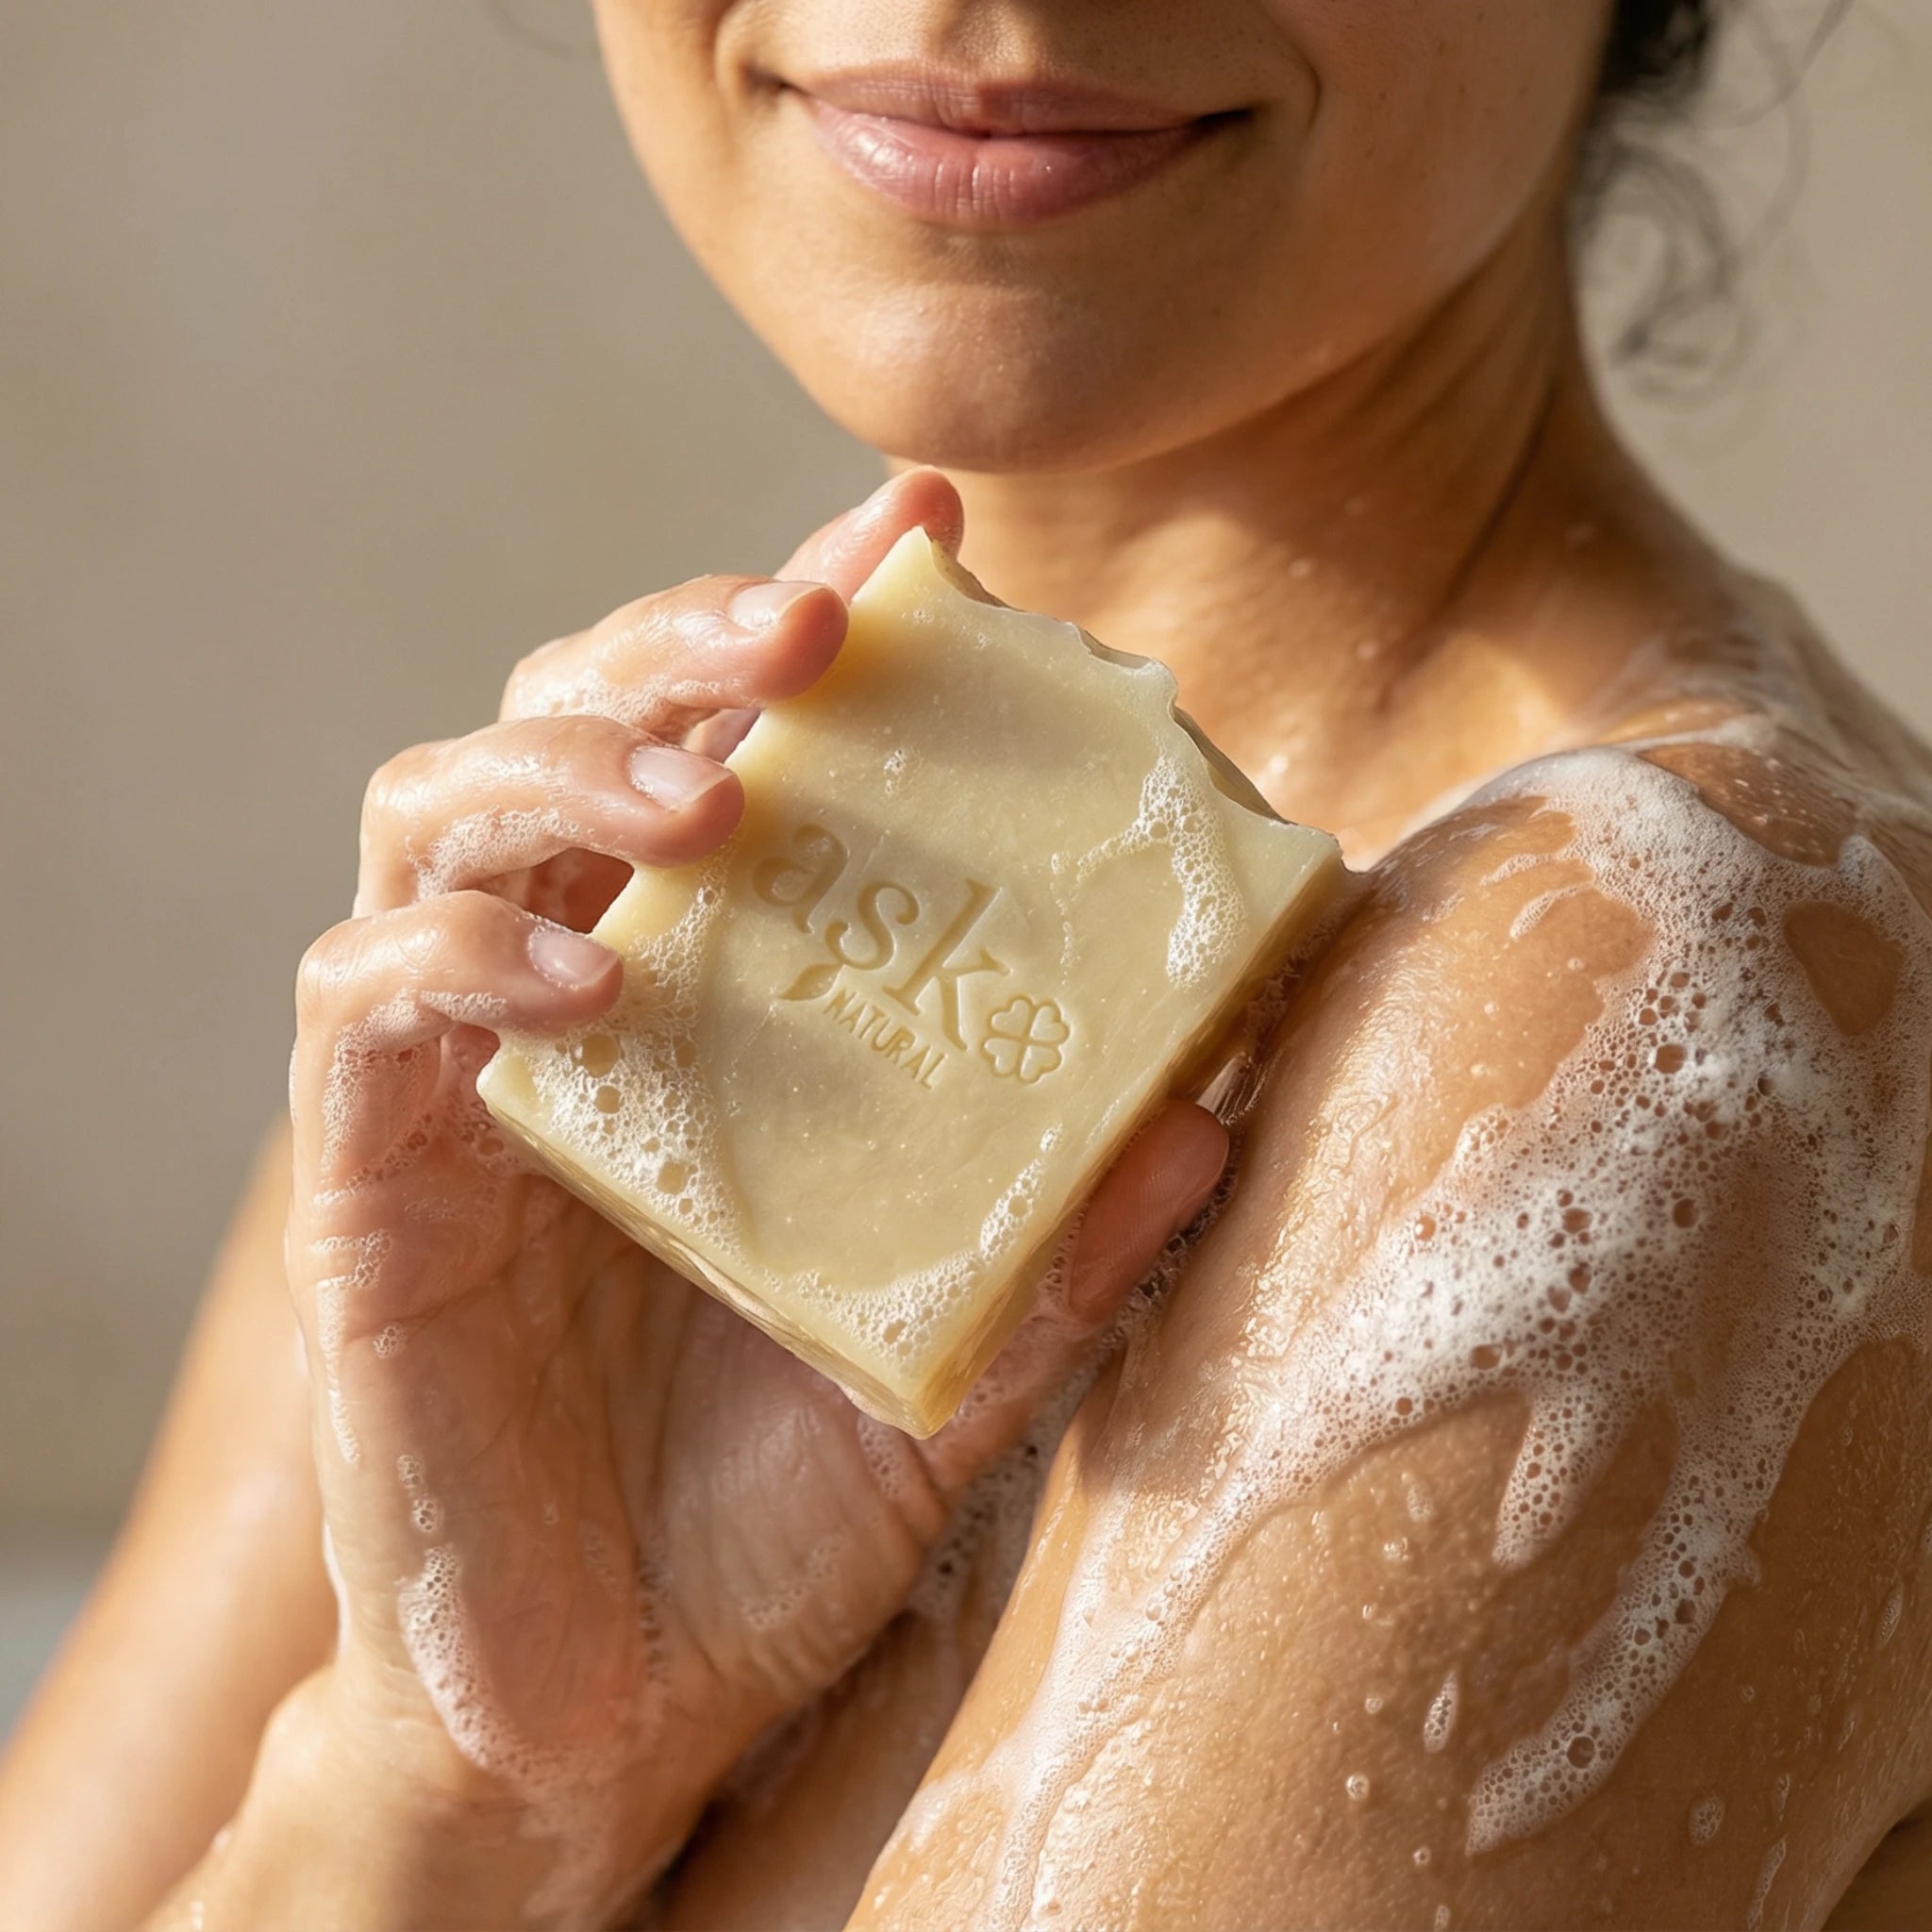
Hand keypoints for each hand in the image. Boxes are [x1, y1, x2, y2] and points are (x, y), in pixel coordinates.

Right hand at [281, 471, 1230, 1923]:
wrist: (612, 1702)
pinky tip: (587, 985)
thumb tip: (1221, 1102)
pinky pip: (365, 1006)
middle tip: (812, 624)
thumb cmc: (774, 1510)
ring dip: (564, 762)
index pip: (744, 749)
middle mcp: (585, 1000)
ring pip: (438, 813)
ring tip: (705, 790)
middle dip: (681, 640)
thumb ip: (1070, 1236)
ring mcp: (461, 1078)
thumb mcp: (960, 1354)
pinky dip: (459, 958)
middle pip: (577, 723)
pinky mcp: (369, 1178)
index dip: (813, 614)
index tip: (924, 532)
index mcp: (723, 1003)